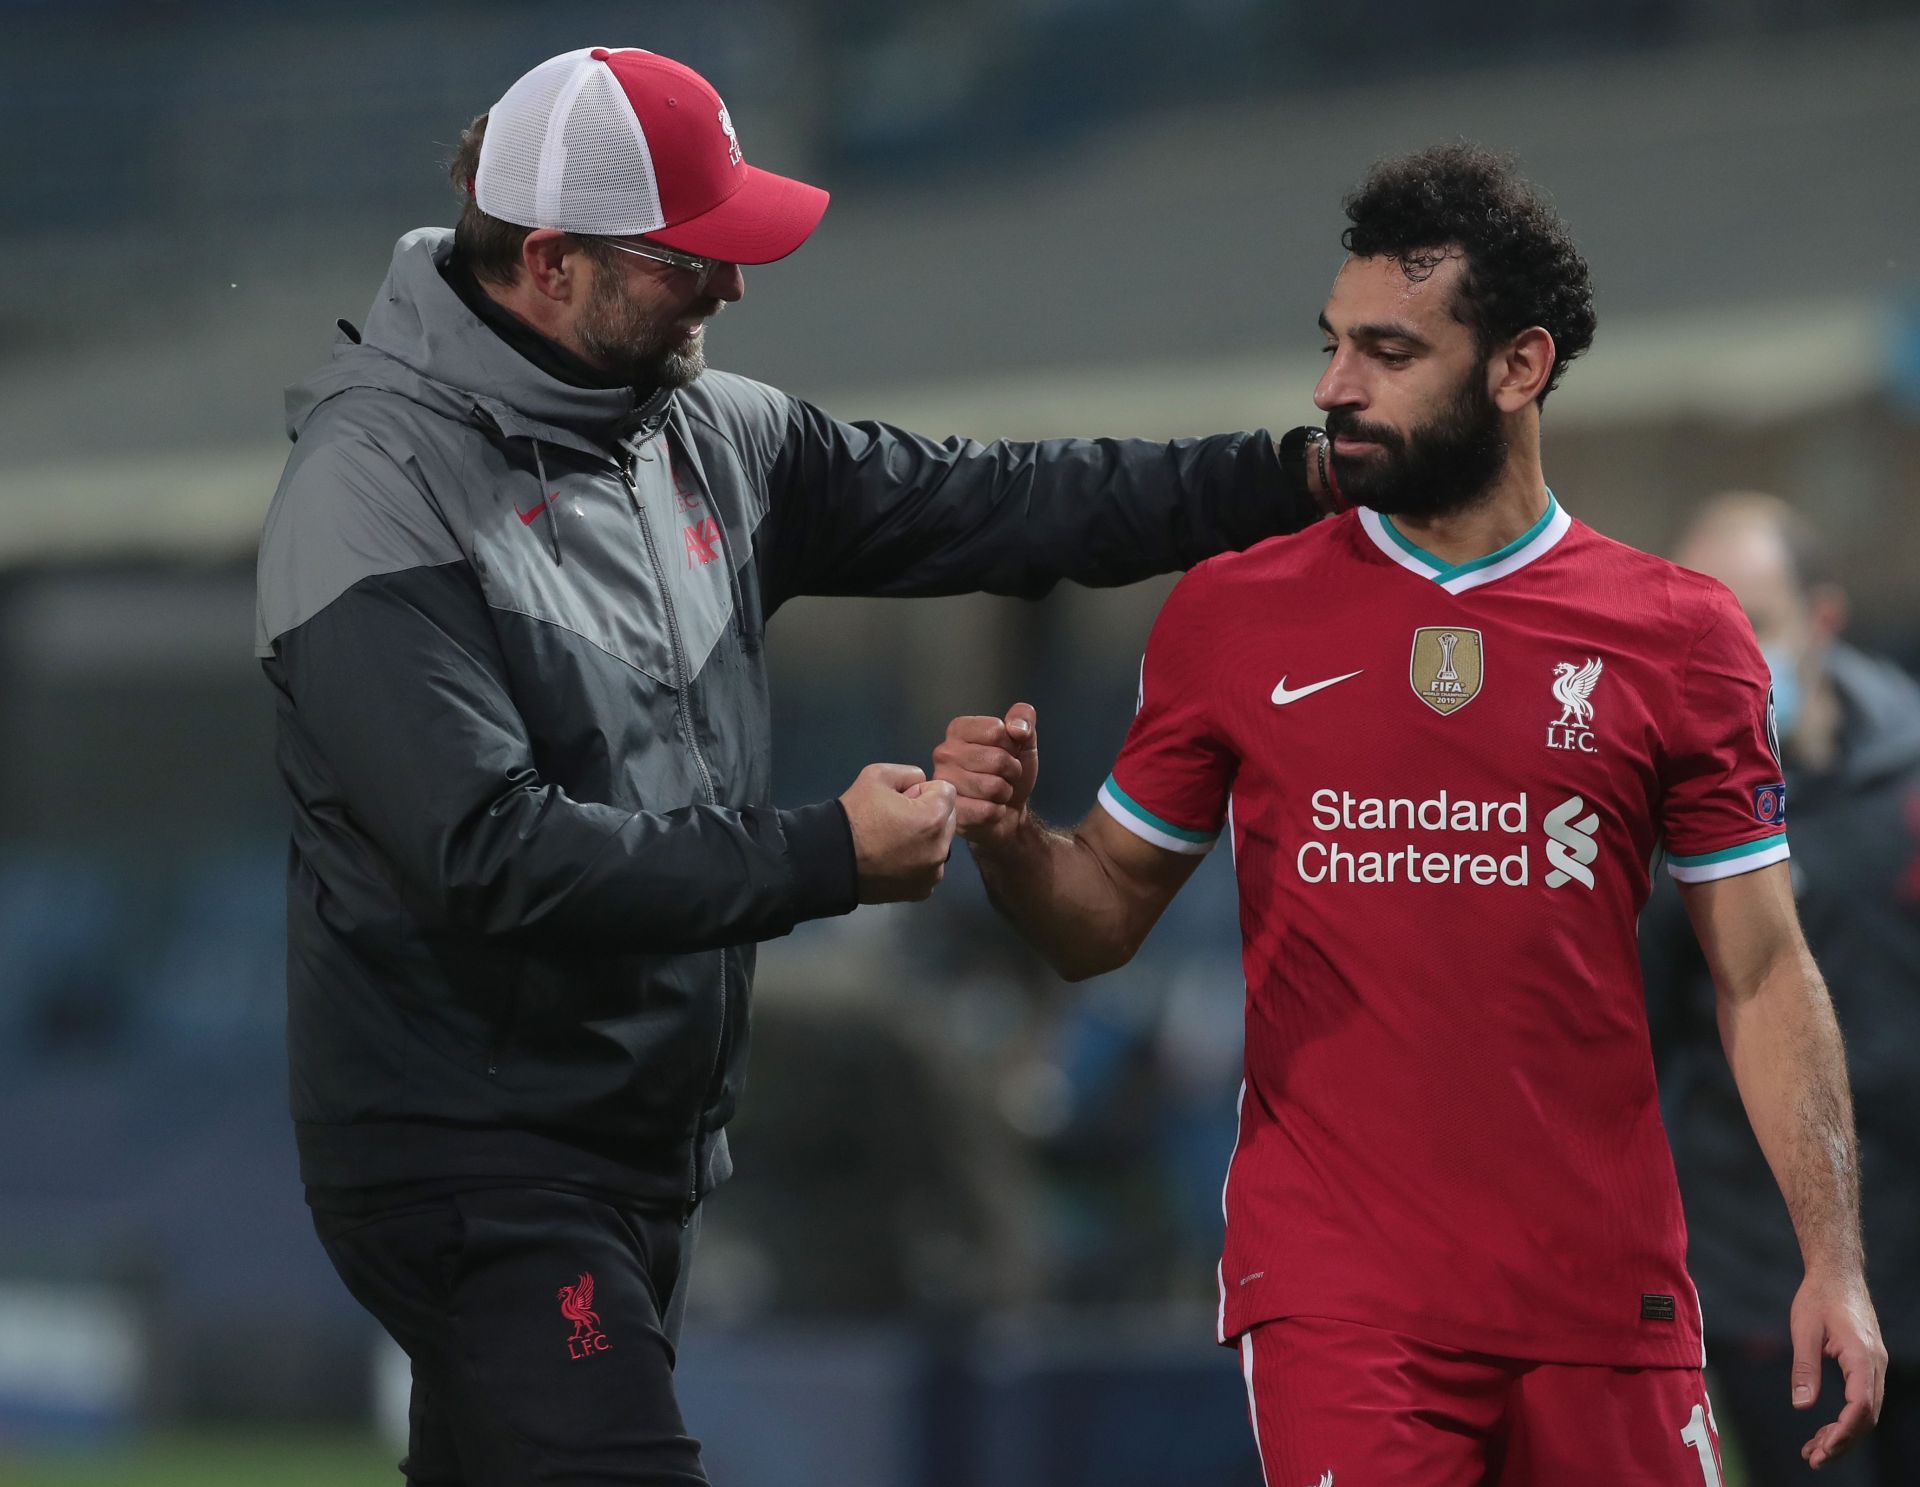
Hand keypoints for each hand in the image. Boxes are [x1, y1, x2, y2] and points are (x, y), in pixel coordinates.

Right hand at [838, 763, 956, 902]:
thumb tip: (921, 784)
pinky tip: (894, 861)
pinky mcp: (921, 891)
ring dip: (926, 839)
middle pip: (947, 819)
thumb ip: (909, 773)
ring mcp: (932, 873)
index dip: (922, 790)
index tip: (900, 800)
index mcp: (934, 818)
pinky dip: (918, 863)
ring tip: (893, 842)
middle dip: (929, 815)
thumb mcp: (877, 774)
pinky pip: (929, 869)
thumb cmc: (855, 815)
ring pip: (939, 845)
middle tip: (896, 820)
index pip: (946, 791)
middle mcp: (941, 848)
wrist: (832, 859)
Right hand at [932, 703, 1037, 848]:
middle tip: (1003, 776)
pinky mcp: (951, 810)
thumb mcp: (1023, 740)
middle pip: (997, 759)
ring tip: (996, 793)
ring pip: (993, 786)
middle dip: (1011, 771)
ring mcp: (944, 783)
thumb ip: (1023, 718)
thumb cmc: (1009, 773)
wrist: (1009, 812)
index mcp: (959, 730)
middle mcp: (944, 753)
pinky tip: (988, 808)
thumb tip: (1017, 728)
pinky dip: (997, 811)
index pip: (996, 730)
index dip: (1011, 745)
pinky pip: (987, 810)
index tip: (1006, 753)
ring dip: (1004, 792)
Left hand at [1790, 1267, 1885, 1468]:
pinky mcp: (1868, 1366)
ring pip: (1866, 1412)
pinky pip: (1863, 1401)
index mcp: (1862, 1356)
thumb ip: (1804, 1368)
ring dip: (1844, 1435)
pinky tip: (1825, 1431)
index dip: (1845, 1430)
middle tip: (1814, 1459)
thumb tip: (1801, 1405)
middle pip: (1867, 1416)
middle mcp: (1875, 1365)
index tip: (1825, 1448)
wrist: (1837, 1274)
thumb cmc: (1818, 1297)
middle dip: (1843, 1442)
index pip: (1861, 1404)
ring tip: (1814, 1451)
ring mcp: (1875, 1367)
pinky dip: (1846, 1420)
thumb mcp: (1804, 1330)